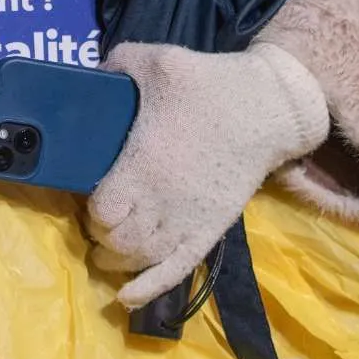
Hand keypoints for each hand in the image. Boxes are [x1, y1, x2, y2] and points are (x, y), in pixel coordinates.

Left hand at [88, 41, 328, 307]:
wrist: (268, 109)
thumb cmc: (211, 85)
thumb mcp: (159, 60)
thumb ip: (118, 64)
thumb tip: (89, 74)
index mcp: (143, 164)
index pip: (101, 211)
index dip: (91, 208)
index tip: (90, 194)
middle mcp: (161, 201)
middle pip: (115, 241)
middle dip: (101, 233)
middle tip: (100, 215)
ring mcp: (186, 221)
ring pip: (138, 261)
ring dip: (117, 259)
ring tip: (107, 248)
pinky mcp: (209, 231)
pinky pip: (174, 272)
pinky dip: (147, 289)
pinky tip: (126, 297)